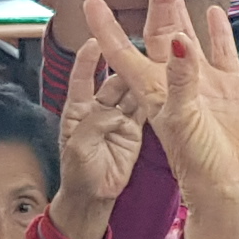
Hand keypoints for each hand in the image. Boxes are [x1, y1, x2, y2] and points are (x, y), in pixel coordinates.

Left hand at [53, 44, 145, 238]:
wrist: (93, 198)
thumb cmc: (78, 174)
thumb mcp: (79, 147)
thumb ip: (95, 125)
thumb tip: (114, 112)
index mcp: (77, 110)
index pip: (82, 78)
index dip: (87, 59)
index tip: (95, 40)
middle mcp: (98, 110)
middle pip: (111, 82)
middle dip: (122, 66)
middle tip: (138, 52)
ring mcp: (118, 120)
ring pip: (130, 94)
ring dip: (140, 81)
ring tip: (154, 66)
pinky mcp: (134, 131)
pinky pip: (143, 111)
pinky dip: (151, 99)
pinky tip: (162, 88)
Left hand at [84, 0, 238, 238]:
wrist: (236, 188)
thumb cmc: (199, 166)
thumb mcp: (179, 121)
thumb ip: (180, 80)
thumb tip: (178, 40)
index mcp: (152, 94)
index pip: (121, 54)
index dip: (107, 30)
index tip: (92, 3)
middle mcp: (174, 85)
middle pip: (158, 37)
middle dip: (156, 6)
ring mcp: (203, 84)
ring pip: (188, 38)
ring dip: (181, 11)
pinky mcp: (231, 88)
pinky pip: (221, 52)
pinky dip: (217, 32)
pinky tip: (213, 13)